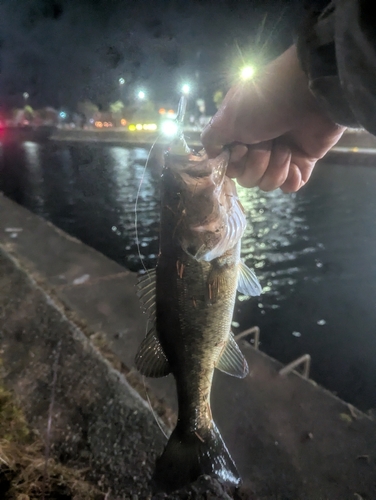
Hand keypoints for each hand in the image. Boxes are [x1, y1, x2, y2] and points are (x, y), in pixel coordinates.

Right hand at [201, 46, 345, 191]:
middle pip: (247, 178)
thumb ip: (211, 138)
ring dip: (276, 168)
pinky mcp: (303, 161)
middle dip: (257, 164)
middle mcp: (258, 145)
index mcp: (239, 134)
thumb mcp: (227, 116)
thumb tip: (211, 154)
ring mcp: (281, 154)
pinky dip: (291, 179)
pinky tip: (295, 166)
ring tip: (286, 148)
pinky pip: (290, 186)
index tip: (241, 147)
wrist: (311, 94)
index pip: (229, 166)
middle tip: (268, 143)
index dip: (234, 163)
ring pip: (267, 184)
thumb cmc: (265, 102)